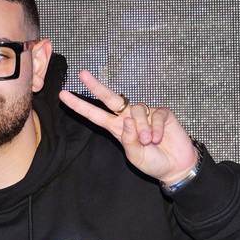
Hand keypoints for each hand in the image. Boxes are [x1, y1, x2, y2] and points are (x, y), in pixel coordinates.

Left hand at [59, 70, 197, 185]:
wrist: (175, 166)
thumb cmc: (153, 162)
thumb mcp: (135, 156)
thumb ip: (128, 140)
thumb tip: (126, 120)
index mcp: (117, 128)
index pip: (95, 114)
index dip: (79, 106)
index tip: (63, 95)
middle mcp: (129, 117)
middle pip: (110, 98)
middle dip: (95, 86)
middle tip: (82, 74)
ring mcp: (145, 113)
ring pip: (136, 110)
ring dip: (142, 128)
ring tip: (149, 141)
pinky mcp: (162, 113)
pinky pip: (155, 115)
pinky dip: (156, 128)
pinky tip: (159, 137)